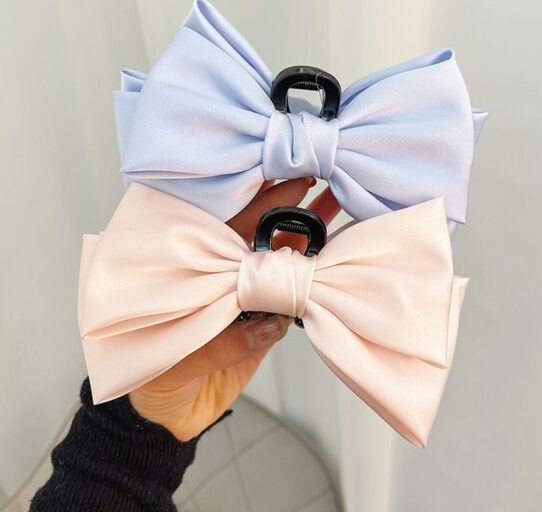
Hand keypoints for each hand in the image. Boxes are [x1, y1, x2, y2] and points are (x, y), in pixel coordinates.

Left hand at [128, 178, 340, 440]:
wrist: (171, 415)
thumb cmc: (155, 376)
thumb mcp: (178, 357)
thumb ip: (222, 344)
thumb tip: (269, 327)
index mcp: (194, 269)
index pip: (225, 223)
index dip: (255, 199)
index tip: (282, 177)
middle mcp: (224, 275)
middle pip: (260, 232)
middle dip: (289, 204)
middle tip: (319, 179)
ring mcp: (248, 296)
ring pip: (281, 257)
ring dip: (308, 233)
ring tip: (335, 205)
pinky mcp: (267, 321)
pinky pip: (291, 294)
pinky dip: (311, 276)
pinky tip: (331, 255)